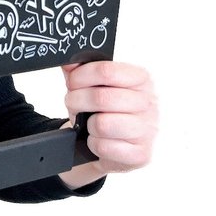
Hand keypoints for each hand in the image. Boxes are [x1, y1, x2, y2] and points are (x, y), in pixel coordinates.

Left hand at [59, 61, 157, 187]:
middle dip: (76, 101)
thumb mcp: (93, 85)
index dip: (80, 76)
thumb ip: (80, 70)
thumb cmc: (106, 110)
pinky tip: (98, 139)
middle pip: (100, 98)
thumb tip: (66, 61)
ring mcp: (147, 130)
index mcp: (140, 79)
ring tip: (88, 123)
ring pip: (102, 124)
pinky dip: (93, 143)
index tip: (72, 82)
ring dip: (87, 125)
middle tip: (73, 104)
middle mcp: (149, 103)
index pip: (106, 71)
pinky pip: (103, 146)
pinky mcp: (140, 154)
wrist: (117, 144)